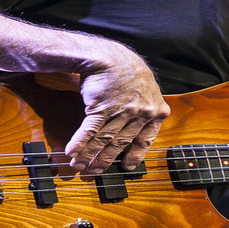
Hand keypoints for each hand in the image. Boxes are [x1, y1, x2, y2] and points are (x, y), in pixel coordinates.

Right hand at [65, 46, 169, 172]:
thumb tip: (143, 122)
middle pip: (120, 143)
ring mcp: (121, 112)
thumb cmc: (127, 69)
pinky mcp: (101, 108)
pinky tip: (72, 152)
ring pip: (104, 140)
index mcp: (156, 110)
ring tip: (79, 165)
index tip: (128, 167)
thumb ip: (147, 106)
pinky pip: (90, 131)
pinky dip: (80, 143)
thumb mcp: (147, 87)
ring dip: (89, 154)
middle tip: (95, 171)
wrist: (109, 55)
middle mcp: (141, 114)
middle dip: (105, 159)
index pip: (146, 139)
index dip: (135, 155)